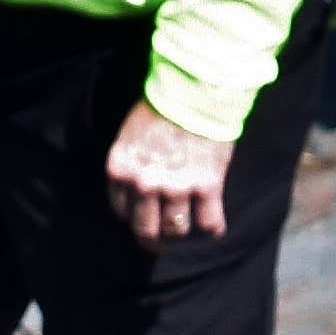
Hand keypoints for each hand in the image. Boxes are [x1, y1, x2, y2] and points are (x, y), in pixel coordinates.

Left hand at [105, 99, 233, 245]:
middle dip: (152, 241)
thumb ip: (132, 163)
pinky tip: (214, 228)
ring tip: (188, 227)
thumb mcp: (131, 134)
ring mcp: (176, 188)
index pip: (120, 210)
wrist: (195, 90)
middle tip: (159, 244)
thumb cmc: (162, 106)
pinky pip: (209, 223)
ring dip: (182, 232)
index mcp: (120, 170)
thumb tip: (139, 186)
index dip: (133, 216)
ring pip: (176, 230)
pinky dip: (213, 229)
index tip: (142, 216)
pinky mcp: (206, 186)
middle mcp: (144, 184)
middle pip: (145, 230)